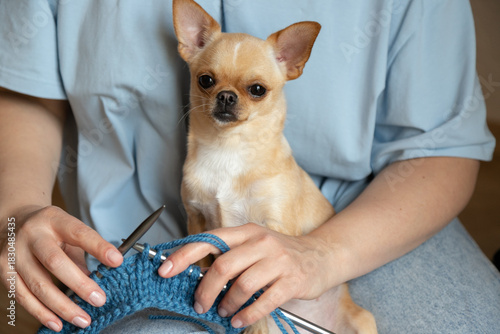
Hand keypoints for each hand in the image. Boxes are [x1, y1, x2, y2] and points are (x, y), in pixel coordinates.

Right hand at [0, 205, 122, 331]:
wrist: (13, 221)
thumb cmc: (49, 229)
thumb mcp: (68, 229)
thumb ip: (83, 251)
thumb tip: (97, 278)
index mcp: (54, 219)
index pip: (79, 233)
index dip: (98, 247)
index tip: (116, 260)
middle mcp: (32, 235)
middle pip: (55, 262)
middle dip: (80, 284)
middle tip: (99, 299)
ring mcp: (14, 254)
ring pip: (39, 285)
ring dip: (63, 306)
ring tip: (83, 318)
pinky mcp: (3, 271)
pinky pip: (23, 297)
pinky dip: (42, 313)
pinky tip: (58, 323)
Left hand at [158, 223, 334, 327]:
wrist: (320, 255)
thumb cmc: (279, 253)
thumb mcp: (253, 246)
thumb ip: (228, 256)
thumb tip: (197, 276)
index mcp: (246, 232)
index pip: (209, 240)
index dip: (184, 255)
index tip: (165, 270)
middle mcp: (260, 242)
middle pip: (223, 266)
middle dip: (205, 290)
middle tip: (200, 304)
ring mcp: (277, 260)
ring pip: (242, 285)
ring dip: (227, 304)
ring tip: (223, 312)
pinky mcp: (292, 280)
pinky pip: (264, 301)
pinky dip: (247, 314)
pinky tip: (239, 319)